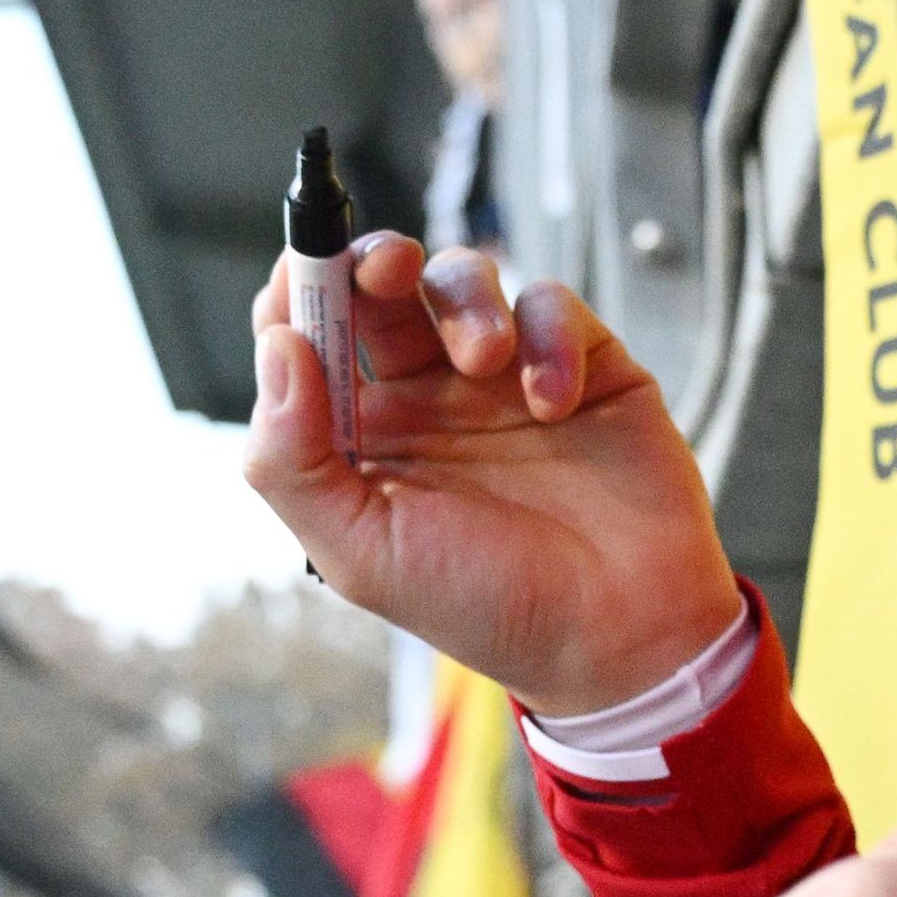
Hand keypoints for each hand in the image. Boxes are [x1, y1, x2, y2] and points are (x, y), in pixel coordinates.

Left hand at [244, 234, 744, 716]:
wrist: (619, 636)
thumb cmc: (485, 605)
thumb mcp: (363, 554)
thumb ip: (296, 460)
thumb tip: (277, 348)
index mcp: (362, 438)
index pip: (307, 338)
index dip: (298, 292)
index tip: (304, 271)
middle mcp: (425, 397)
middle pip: (378, 288)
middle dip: (373, 260)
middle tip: (387, 267)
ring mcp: (502, 377)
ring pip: (462, 281)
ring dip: (466, 304)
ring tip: (487, 361)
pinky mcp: (578, 364)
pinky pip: (549, 306)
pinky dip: (548, 338)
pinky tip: (555, 402)